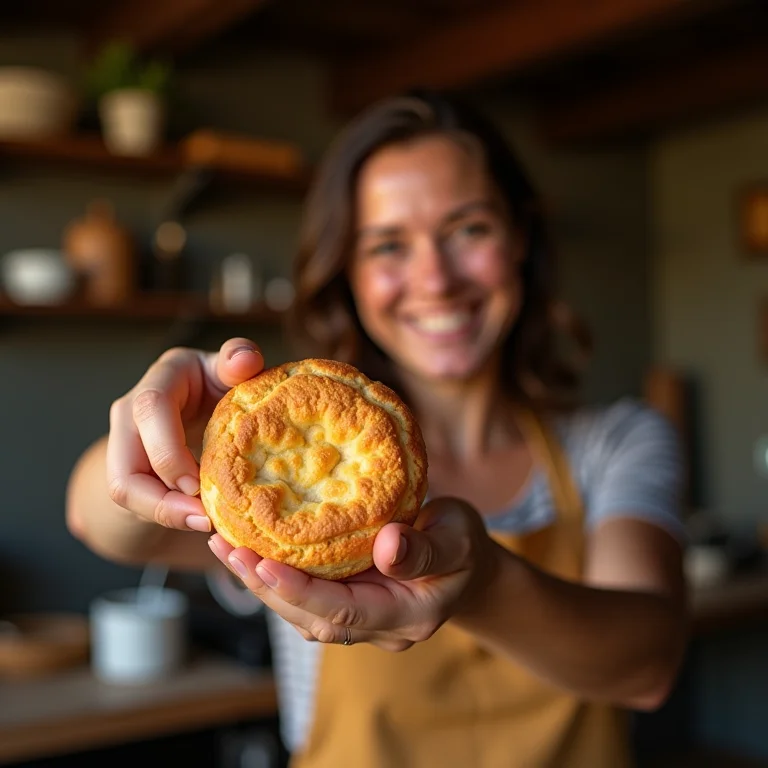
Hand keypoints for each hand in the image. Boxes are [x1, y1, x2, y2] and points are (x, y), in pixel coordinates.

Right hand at [106, 338, 263, 532]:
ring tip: (205, 523)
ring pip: (123, 489)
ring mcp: (125, 441)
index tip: (197, 484)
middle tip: (206, 517)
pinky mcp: (129, 470)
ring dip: (164, 512)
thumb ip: (240, 359)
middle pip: (126, 462)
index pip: (150, 408)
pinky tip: (200, 521)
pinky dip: (168, 515)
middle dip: (164, 497)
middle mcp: (133, 408)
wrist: (204, 404)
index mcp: (163, 377)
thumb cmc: (223, 384)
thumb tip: (245, 360)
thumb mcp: (231, 370)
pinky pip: (136, 502)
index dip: (168, 450)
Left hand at [208, 497, 500, 651]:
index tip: (262, 562)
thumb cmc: (463, 544)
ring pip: (302, 612)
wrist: (466, 564)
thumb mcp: (458, 536)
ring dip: (262, 583)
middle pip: (311, 618)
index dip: (299, 590)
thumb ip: (425, 547)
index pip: (343, 611)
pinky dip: (277, 576)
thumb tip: (387, 545)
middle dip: (265, 587)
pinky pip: (307, 598)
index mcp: (406, 615)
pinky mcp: (349, 604)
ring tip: (226, 546)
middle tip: (227, 548)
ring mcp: (361, 621)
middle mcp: (377, 628)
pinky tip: (252, 549)